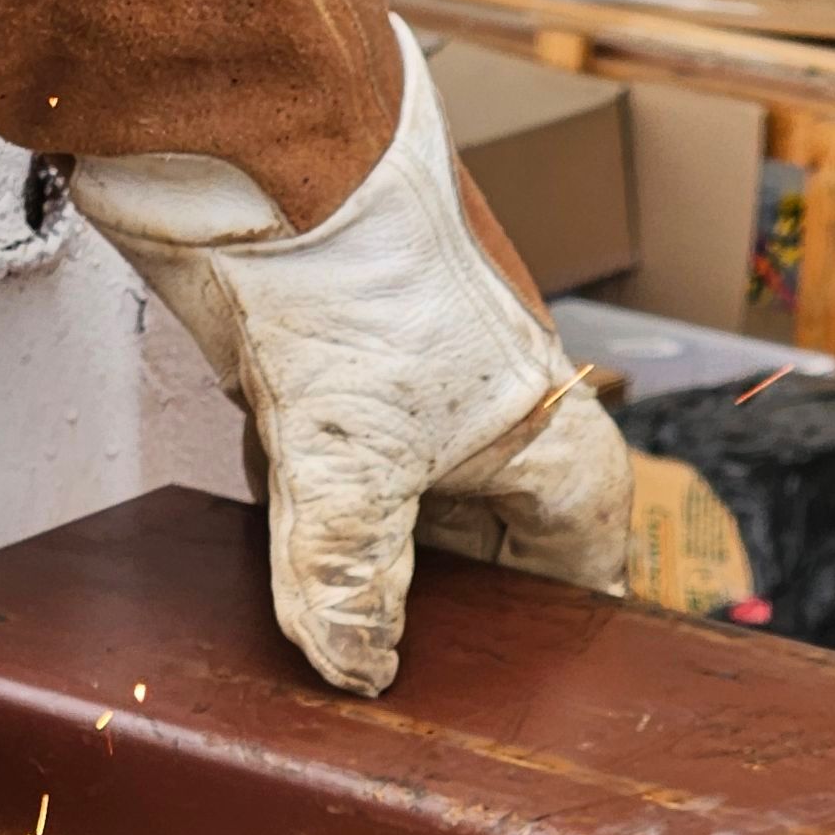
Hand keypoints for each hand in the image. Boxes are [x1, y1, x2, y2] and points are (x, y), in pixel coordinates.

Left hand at [71, 36, 632, 695]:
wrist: (250, 144)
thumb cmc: (349, 267)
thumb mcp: (351, 459)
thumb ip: (351, 576)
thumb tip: (359, 668)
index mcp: (542, 430)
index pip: (583, 556)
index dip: (561, 626)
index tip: (527, 690)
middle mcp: (486, 415)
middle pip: (481, 549)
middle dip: (435, 610)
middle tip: (395, 680)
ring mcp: (407, 392)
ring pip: (394, 513)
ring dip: (353, 560)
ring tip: (319, 621)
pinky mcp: (331, 372)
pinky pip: (326, 471)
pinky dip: (297, 502)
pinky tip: (266, 521)